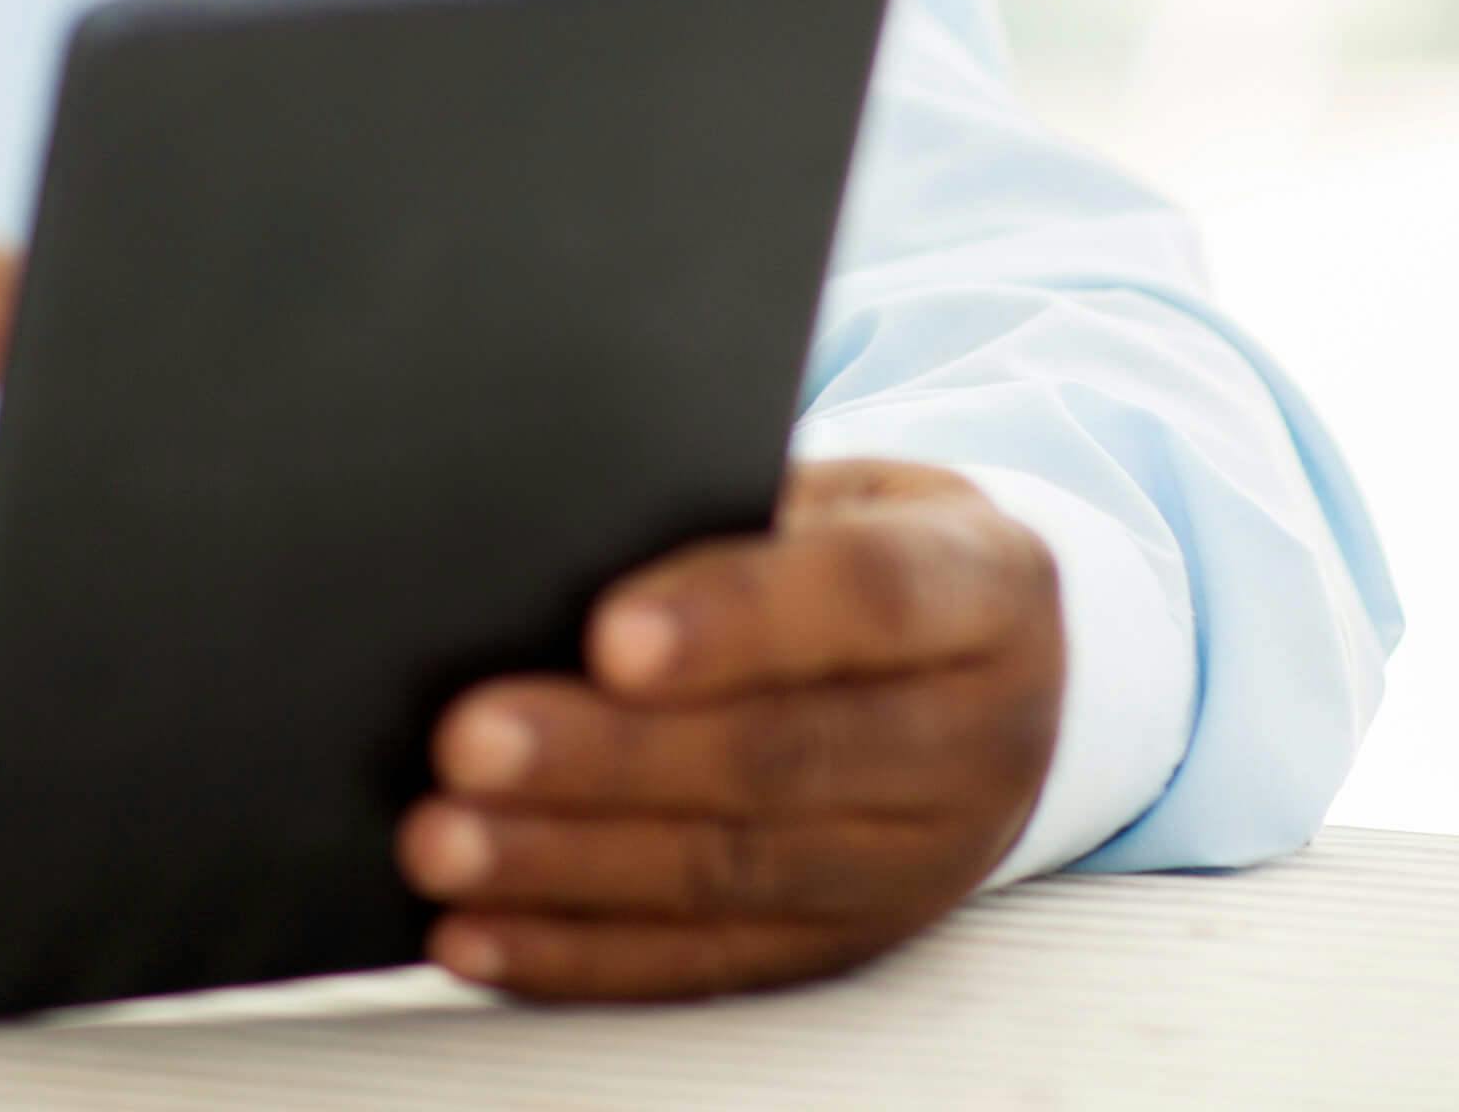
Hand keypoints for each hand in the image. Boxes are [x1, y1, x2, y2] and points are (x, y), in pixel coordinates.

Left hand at [401, 459, 1064, 998]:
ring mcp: (922, 861)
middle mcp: (975, 738)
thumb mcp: (847, 494)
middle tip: (470, 742)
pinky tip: (482, 933)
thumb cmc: (874, 551)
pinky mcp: (855, 943)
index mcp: (984, 590)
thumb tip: (562, 546)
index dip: (736, 619)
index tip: (608, 635)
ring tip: (447, 844)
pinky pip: (713, 963)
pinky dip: (584, 954)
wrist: (1011, 670)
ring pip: (735, 874)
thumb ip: (732, 514)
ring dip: (573, 866)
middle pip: (782, 756)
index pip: (866, 599)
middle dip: (613, 758)